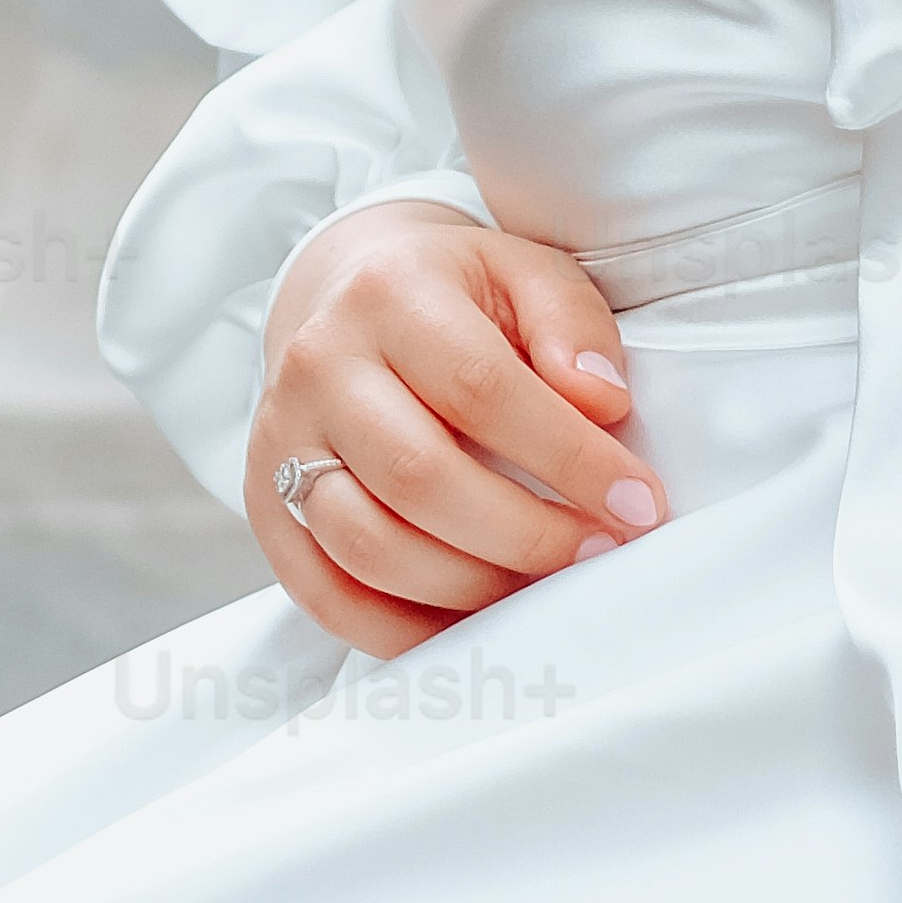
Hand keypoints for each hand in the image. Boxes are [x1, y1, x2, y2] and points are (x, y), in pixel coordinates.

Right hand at [244, 197, 661, 660]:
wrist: (342, 294)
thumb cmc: (455, 294)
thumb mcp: (523, 272)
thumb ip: (571, 325)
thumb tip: (602, 403)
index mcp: (389, 294)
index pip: (482, 389)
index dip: (569, 458)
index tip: (638, 504)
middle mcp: (319, 365)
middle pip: (419, 478)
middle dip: (525, 534)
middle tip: (596, 553)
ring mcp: (279, 441)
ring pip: (368, 547)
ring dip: (470, 587)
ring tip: (540, 586)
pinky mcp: (263, 507)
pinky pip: (326, 595)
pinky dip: (402, 630)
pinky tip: (471, 622)